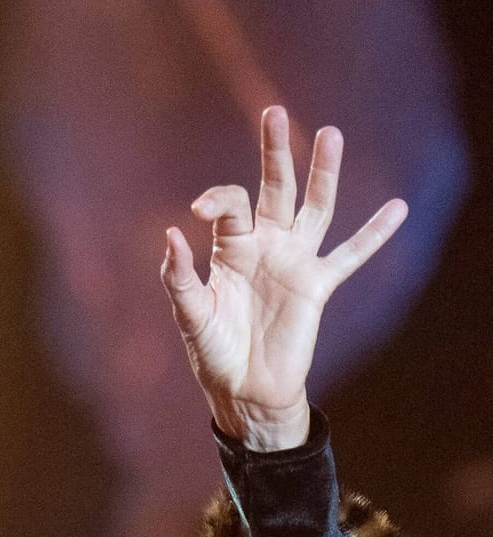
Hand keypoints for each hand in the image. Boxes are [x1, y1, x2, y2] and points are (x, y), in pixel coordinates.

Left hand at [161, 105, 407, 450]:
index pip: (230, 205)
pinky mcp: (318, 287)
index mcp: (230, 249)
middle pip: (274, 189)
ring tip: (330, 134)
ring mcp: (294, 263)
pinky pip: (350, 256)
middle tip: (274, 111)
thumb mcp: (190, 315)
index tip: (200, 210)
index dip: (218, 200)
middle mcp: (264, 247)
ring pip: (315, 208)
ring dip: (324, 173)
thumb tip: (173, 234)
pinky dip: (373, 234)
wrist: (243, 390)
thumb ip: (180, 277)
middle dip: (275, 153)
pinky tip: (397, 208)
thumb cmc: (212, 351)